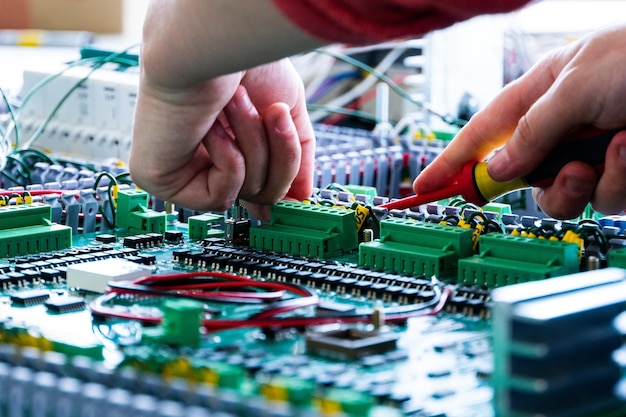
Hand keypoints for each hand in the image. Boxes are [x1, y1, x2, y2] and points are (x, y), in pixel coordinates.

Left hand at [129, 60, 314, 220]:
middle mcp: (203, 156)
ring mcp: (181, 169)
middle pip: (263, 193)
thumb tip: (300, 197)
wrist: (211, 43)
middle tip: (275, 113)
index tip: (298, 195)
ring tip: (236, 104)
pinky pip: (218, 198)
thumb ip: (293, 156)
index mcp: (228, 141)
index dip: (279, 184)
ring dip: (253, 147)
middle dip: (279, 155)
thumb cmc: (242, 61)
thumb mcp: (286, 112)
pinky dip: (228, 163)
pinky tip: (212, 129)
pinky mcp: (161, 179)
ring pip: (246, 194)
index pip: (259, 184)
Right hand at [413, 24, 625, 218]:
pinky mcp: (620, 175)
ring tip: (603, 155)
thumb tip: (498, 170)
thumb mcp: (574, 86)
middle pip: (517, 176)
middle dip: (525, 183)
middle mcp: (561, 129)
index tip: (425, 185)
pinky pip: (603, 199)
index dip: (450, 161)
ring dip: (579, 184)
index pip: (481, 134)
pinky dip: (618, 178)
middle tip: (536, 175)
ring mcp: (590, 154)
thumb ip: (530, 132)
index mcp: (539, 95)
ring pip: (560, 197)